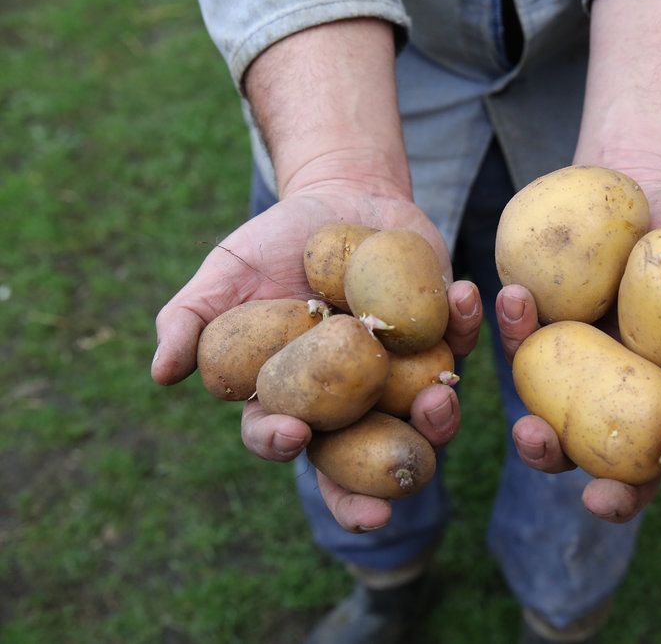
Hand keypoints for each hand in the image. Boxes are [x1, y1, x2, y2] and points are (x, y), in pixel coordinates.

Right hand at [152, 181, 482, 531]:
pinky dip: (465, 325)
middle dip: (377, 482)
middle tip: (391, 496)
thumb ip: (189, 319)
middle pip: (363, 456)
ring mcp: (402, 375)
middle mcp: (353, 399)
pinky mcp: (444, 339)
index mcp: (296, 396)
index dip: (283, 445)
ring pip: (423, 417)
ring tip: (439, 401)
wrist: (340, 201)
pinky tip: (464, 297)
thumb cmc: (274, 244)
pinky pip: (461, 343)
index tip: (291, 435)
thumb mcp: (226, 273)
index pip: (283, 437)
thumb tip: (159, 373)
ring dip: (437, 419)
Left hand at [497, 183, 660, 522]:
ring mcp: (584, 381)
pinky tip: (515, 300)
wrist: (639, 190)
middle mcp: (636, 402)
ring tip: (532, 431)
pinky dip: (516, 331)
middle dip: (615, 495)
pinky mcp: (542, 345)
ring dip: (544, 446)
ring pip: (563, 434)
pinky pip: (523, 351)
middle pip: (631, 469)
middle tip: (601, 500)